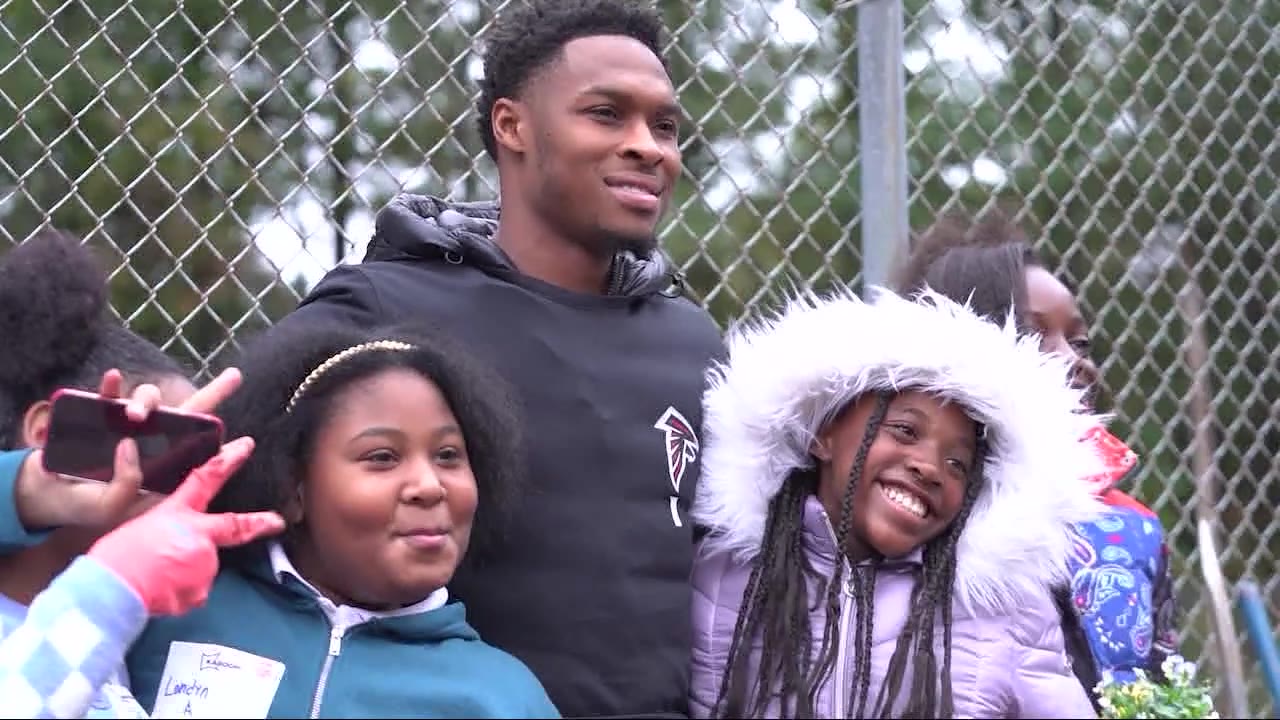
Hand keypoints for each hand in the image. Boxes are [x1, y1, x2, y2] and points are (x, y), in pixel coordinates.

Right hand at [13, 368, 241, 530]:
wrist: (48, 497)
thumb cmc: (87, 505)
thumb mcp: (111, 507)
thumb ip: (126, 485)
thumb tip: (131, 445)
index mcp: (160, 464)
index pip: (196, 448)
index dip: (220, 440)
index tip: (247, 439)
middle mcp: (151, 440)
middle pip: (187, 413)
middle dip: (215, 392)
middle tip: (236, 377)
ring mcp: (126, 427)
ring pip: (149, 400)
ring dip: (146, 401)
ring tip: (134, 416)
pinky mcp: (98, 418)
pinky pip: (109, 395)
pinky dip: (110, 385)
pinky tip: (110, 378)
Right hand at [87, 436, 282, 615]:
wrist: (110, 592)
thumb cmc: (115, 558)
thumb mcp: (139, 528)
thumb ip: (170, 532)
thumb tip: (175, 544)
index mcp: (177, 513)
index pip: (206, 479)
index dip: (228, 461)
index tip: (247, 445)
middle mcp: (198, 534)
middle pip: (233, 526)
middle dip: (260, 522)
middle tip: (277, 521)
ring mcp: (204, 562)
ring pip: (204, 566)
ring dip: (187, 572)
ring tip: (157, 577)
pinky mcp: (202, 589)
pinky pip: (195, 590)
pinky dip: (181, 593)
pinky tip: (160, 592)